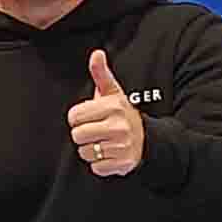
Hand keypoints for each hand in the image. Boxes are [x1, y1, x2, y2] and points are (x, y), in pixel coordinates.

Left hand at [70, 49, 145, 178]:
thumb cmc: (123, 114)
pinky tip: (110, 154)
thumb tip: (97, 53)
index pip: (74, 116)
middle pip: (77, 135)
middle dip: (83, 134)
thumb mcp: (113, 93)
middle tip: (97, 131)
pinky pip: (96, 167)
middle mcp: (119, 126)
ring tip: (104, 142)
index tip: (91, 117)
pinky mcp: (122, 164)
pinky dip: (100, 164)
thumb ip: (101, 74)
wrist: (148, 139)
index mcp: (113, 106)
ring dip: (91, 150)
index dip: (78, 118)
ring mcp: (121, 146)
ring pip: (84, 152)